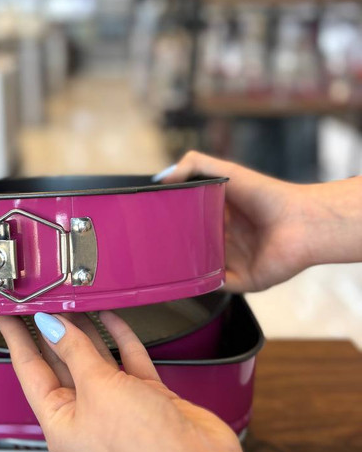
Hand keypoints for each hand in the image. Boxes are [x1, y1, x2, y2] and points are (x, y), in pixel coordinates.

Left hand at [0, 311, 261, 451]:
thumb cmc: (141, 448)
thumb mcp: (97, 388)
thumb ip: (74, 352)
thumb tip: (51, 326)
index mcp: (60, 422)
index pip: (30, 371)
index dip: (17, 340)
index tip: (7, 314)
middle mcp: (85, 416)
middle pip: (61, 364)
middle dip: (52, 331)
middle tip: (43, 298)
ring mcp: (118, 408)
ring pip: (95, 361)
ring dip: (86, 332)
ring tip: (75, 300)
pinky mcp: (147, 400)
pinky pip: (127, 362)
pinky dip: (120, 339)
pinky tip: (111, 316)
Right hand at [162, 151, 310, 291]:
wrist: (300, 222)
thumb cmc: (266, 195)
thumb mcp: (226, 170)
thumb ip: (194, 165)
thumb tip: (162, 177)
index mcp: (220, 216)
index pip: (188, 221)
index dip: (171, 221)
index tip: (150, 221)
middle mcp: (226, 240)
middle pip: (191, 246)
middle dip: (174, 246)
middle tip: (152, 244)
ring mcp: (234, 262)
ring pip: (200, 268)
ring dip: (184, 268)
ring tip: (162, 264)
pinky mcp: (243, 281)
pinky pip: (216, 286)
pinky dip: (202, 285)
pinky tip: (187, 279)